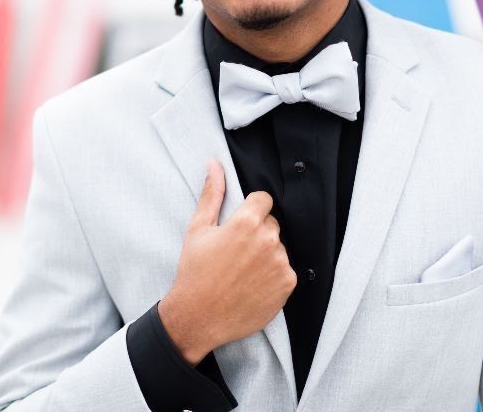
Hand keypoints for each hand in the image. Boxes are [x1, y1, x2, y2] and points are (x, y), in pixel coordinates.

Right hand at [158, 158, 296, 364]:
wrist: (197, 317)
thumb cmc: (194, 272)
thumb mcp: (198, 229)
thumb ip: (212, 194)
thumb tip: (215, 164)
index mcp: (246, 222)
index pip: (263, 200)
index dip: (250, 210)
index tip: (239, 226)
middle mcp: (268, 240)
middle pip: (271, 224)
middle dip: (258, 232)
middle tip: (236, 253)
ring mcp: (280, 263)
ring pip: (278, 247)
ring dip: (266, 254)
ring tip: (243, 271)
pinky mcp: (287, 284)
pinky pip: (286, 270)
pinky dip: (273, 275)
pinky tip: (253, 284)